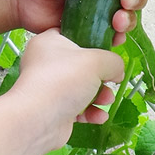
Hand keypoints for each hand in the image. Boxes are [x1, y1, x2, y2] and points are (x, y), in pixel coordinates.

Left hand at [9, 30, 124, 150]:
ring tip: (106, 101)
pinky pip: (77, 107)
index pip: (75, 35)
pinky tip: (98, 116)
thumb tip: (117, 71)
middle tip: (111, 80)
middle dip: (102, 76)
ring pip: (82, 87)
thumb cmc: (62, 80)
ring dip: (99, 96)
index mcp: (49, 41)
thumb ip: (113, 61)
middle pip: (82, 65)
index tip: (109, 53)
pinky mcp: (53, 109)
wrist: (37, 120)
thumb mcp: (96, 61)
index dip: (95, 43)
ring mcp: (48, 87)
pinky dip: (89, 112)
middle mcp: (46, 63)